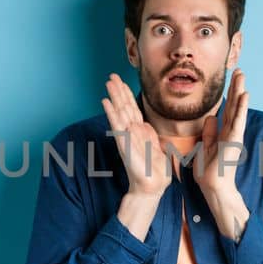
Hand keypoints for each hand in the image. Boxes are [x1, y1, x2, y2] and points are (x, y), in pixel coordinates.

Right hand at [102, 73, 170, 196]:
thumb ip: (150, 136)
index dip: (127, 94)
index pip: (133, 109)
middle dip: (118, 90)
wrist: (152, 188)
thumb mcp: (157, 150)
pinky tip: (105, 102)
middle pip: (125, 107)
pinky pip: (117, 125)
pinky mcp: (124, 144)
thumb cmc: (155, 172)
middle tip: (111, 75)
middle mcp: (131, 132)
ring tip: (108, 82)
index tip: (121, 81)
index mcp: (140, 133)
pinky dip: (111, 113)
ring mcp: (126, 137)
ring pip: (120, 112)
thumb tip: (145, 124)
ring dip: (114, 96)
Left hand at [196, 69, 247, 196]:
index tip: (231, 80)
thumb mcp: (204, 147)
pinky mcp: (234, 140)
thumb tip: (211, 117)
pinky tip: (244, 95)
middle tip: (239, 71)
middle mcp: (231, 132)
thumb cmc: (208, 171)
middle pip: (234, 105)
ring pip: (237, 109)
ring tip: (242, 76)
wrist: (212, 186)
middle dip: (236, 88)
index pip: (227, 110)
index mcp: (223, 133)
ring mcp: (234, 135)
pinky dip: (241, 107)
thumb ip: (209, 133)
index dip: (229, 95)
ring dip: (240, 91)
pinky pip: (238, 120)